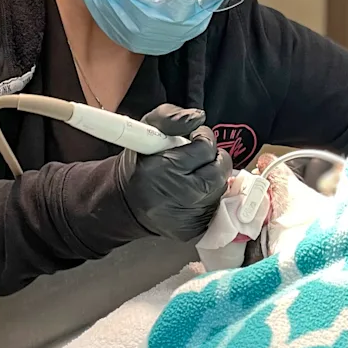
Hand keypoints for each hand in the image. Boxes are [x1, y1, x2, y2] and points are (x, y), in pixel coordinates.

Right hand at [116, 105, 230, 240]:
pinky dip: (211, 198)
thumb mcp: (146, 129)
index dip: (202, 139)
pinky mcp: (193, 231)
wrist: (125, 204)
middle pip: (219, 170)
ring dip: (213, 178)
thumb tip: (198, 116)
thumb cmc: (140, 164)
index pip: (205, 147)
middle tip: (199, 158)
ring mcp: (187, 217)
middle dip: (214, 159)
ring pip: (221, 189)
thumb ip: (171, 116)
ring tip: (195, 175)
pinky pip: (218, 208)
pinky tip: (195, 193)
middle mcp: (177, 195)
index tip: (194, 139)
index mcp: (163, 169)